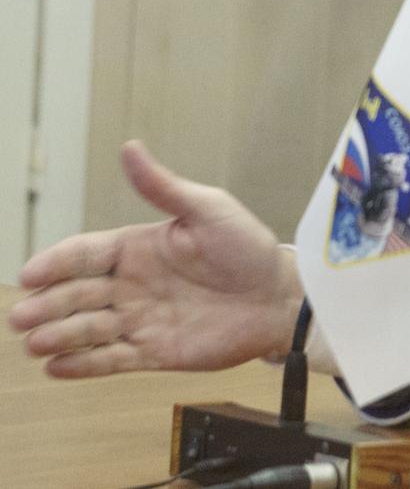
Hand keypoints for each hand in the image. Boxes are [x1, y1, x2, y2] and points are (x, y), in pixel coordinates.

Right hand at [7, 140, 302, 377]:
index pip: (86, 254)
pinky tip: (58, 369)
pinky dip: (83, 366)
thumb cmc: (248, 247)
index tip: (30, 274)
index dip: (56, 263)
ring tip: (36, 344)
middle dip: (48, 305)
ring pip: (88, 330)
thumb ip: (164, 187)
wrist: (279, 296)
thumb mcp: (208, 209)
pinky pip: (111, 360)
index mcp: (139, 247)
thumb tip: (130, 147)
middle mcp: (132, 284)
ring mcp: (141, 319)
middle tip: (22, 317)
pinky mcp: (154, 351)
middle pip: (78, 295)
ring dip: (60, 337)